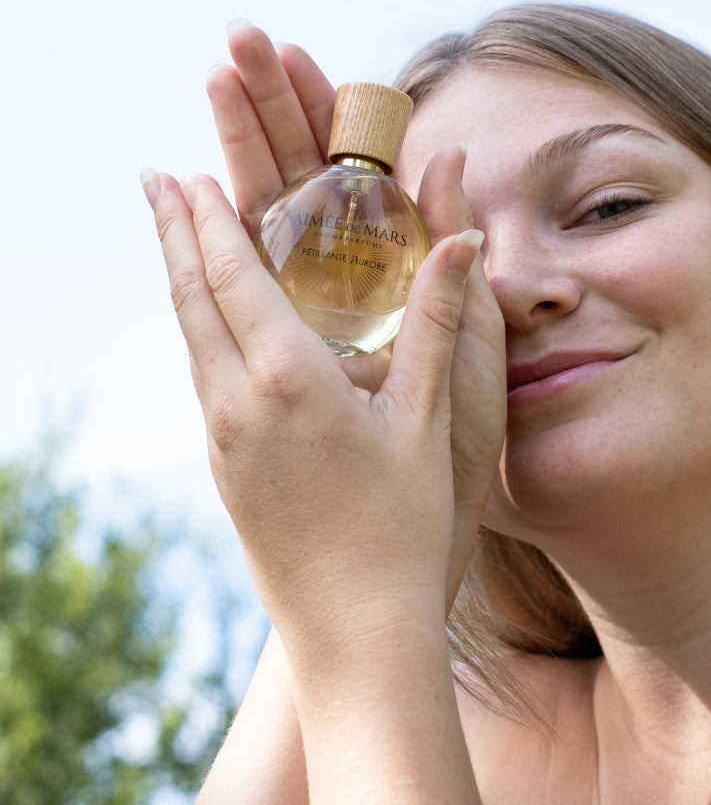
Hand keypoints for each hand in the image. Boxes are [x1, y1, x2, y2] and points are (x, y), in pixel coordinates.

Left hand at [143, 166, 487, 659]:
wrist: (356, 632)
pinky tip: (212, 331)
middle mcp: (237, 406)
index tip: (185, 173)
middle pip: (191, 299)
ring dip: (181, 281)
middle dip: (173, 233)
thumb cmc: (405, 527)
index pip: (232, 276)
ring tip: (176, 241)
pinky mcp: (224, 472)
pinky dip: (199, 332)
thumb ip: (438, 322)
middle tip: (155, 181)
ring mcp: (222, 443)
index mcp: (288, 381)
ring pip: (190, 341)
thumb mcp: (430, 421)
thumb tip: (462, 239)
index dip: (206, 219)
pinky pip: (202, 380)